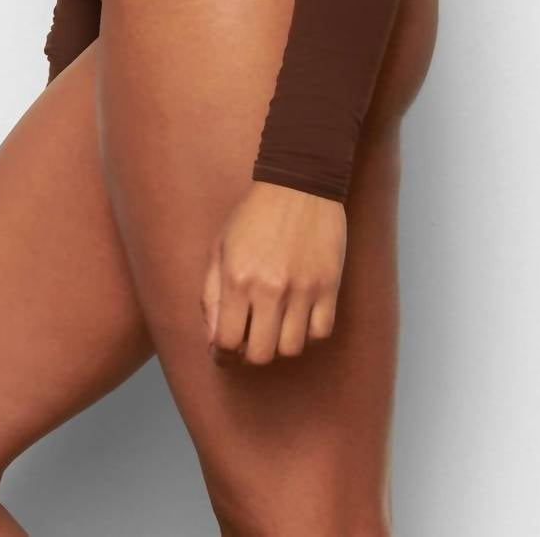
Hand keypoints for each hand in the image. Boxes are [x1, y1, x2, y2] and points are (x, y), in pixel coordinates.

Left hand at [201, 180, 346, 365]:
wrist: (299, 183)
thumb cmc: (253, 215)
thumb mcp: (219, 248)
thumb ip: (211, 295)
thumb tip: (213, 339)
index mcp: (236, 278)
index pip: (227, 342)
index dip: (223, 355)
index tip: (225, 352)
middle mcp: (269, 288)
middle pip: (259, 354)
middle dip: (249, 355)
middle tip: (249, 341)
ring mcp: (302, 289)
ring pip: (291, 349)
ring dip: (279, 345)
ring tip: (275, 329)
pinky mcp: (329, 285)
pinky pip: (320, 332)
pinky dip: (308, 334)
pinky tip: (299, 318)